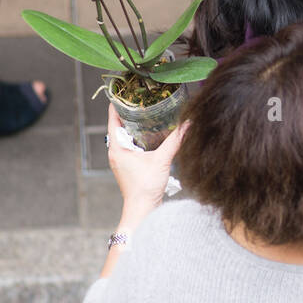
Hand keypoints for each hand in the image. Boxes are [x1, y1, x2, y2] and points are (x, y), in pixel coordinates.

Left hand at [107, 104, 186, 228]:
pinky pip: (132, 145)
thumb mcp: (162, 160)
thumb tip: (189, 123)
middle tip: (142, 98)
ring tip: (148, 111)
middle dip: (129, 112)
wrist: (142, 211)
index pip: (113, 120)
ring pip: (126, 136)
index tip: (125, 91)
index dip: (118, 104)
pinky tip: (153, 133)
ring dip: (135, 125)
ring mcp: (122, 160)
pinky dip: (140, 136)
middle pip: (119, 126)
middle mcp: (116, 152)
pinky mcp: (129, 166)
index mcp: (117, 148)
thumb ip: (175, 140)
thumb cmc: (145, 188)